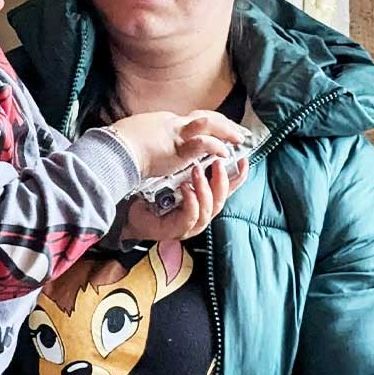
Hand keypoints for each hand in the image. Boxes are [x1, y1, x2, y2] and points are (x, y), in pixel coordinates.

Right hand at [107, 109, 245, 178]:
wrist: (112, 149)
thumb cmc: (118, 145)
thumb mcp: (136, 136)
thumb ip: (148, 137)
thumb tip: (147, 142)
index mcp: (164, 122)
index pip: (191, 120)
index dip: (208, 122)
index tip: (219, 126)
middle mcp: (172, 124)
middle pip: (203, 117)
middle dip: (223, 123)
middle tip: (237, 130)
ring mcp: (174, 134)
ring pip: (207, 124)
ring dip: (225, 131)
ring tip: (238, 138)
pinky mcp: (175, 149)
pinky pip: (200, 144)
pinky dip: (214, 146)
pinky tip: (224, 152)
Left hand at [123, 155, 247, 242]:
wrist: (129, 212)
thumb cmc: (153, 195)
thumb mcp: (176, 176)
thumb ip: (193, 166)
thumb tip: (205, 144)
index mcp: (204, 201)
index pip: (228, 189)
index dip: (239, 176)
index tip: (244, 159)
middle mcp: (201, 214)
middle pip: (221, 199)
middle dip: (221, 181)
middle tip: (216, 163)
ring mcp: (190, 225)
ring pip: (208, 209)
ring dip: (204, 189)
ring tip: (196, 171)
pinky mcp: (176, 230)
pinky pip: (190, 217)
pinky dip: (190, 201)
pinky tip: (184, 188)